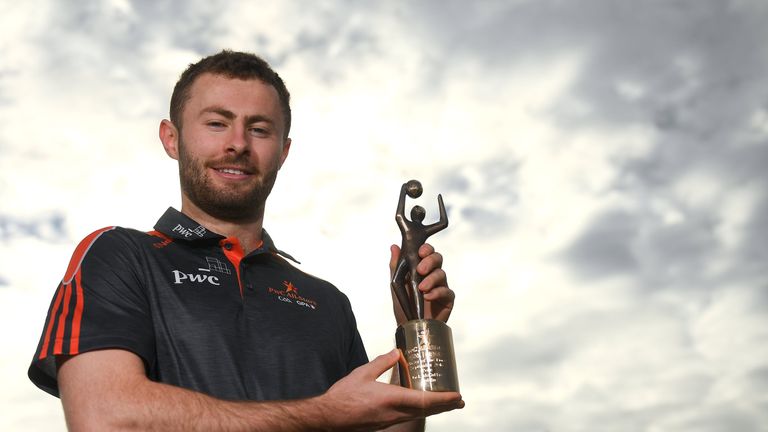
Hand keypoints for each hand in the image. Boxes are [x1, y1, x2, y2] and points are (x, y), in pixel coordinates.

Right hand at [320, 349, 463, 430]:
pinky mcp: (385, 423)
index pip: (424, 400)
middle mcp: (394, 413)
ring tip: (447, 403)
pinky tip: (422, 405)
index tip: (457, 396)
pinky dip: (421, 410)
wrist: (329, 417)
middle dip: (446, 406)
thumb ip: (382, 362)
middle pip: (427, 411)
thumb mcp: (362, 373)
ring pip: (419, 415)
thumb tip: (397, 352)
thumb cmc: (343, 396)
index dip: (444, 399)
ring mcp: (390, 420)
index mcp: (391, 399)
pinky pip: (409, 416)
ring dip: (435, 409)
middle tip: (460, 400)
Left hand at [389, 243, 454, 323]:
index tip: (420, 252)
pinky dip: (437, 293)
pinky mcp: (447, 299)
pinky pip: (446, 291)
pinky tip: (427, 297)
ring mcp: (441, 286)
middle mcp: (433, 275)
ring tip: (421, 288)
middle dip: (429, 261)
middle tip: (420, 270)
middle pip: (438, 259)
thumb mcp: (396, 286)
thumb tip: (394, 247)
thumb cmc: (404, 306)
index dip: (426, 249)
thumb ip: (396, 266)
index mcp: (421, 268)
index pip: (427, 252)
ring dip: (431, 279)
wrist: (409, 327)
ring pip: (442, 274)